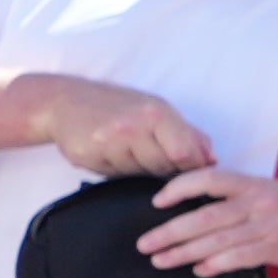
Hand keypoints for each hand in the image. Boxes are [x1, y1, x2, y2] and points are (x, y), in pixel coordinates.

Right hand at [31, 78, 212, 175]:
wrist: (65, 101)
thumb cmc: (120, 106)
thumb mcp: (158, 110)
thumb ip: (189, 135)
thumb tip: (212, 160)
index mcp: (157, 114)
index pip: (187, 154)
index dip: (190, 165)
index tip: (186, 165)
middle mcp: (133, 127)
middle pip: (163, 168)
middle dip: (162, 166)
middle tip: (148, 151)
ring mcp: (108, 142)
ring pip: (138, 174)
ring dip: (137, 168)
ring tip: (126, 148)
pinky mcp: (87, 155)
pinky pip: (113, 175)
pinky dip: (115, 169)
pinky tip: (108, 152)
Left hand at [139, 169, 277, 275]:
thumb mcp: (265, 189)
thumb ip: (232, 195)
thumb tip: (188, 207)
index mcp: (253, 183)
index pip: (209, 180)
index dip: (180, 188)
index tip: (157, 202)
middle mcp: (259, 203)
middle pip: (205, 218)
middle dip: (169, 232)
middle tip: (144, 244)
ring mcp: (268, 227)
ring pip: (216, 242)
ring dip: (183, 253)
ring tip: (160, 261)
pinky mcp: (276, 248)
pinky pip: (237, 259)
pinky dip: (214, 265)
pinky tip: (197, 270)